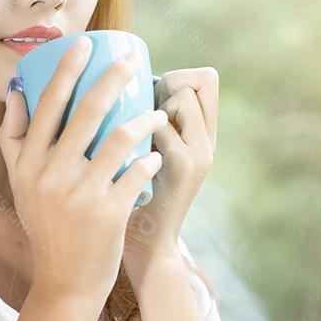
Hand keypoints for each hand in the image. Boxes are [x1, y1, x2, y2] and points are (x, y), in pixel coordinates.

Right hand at [0, 36, 168, 300]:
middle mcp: (51, 174)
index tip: (85, 42)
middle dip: (113, 77)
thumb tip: (15, 89)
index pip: (48, 104)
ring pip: (120, 137)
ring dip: (144, 118)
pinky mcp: (109, 212)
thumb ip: (14, 138)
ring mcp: (81, 194)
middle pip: (87, 110)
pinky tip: (158, 155)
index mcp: (28, 162)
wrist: (65, 281)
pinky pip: (137, 172)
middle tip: (132, 59)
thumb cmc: (46, 225)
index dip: (67, 69)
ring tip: (157, 111)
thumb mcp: (20, 183)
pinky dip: (151, 159)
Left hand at [123, 67, 218, 270]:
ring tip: (136, 129)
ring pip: (182, 99)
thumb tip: (113, 84)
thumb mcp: (146, 152)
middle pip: (203, 81)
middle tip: (144, 107)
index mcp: (201, 133)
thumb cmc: (133, 195)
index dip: (178, 74)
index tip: (152, 91)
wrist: (143, 245)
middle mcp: (207, 140)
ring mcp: (198, 154)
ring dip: (154, 104)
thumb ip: (142, 123)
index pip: (206, 79)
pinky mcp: (182, 169)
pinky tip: (126, 148)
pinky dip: (140, 127)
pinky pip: (161, 127)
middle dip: (170, 81)